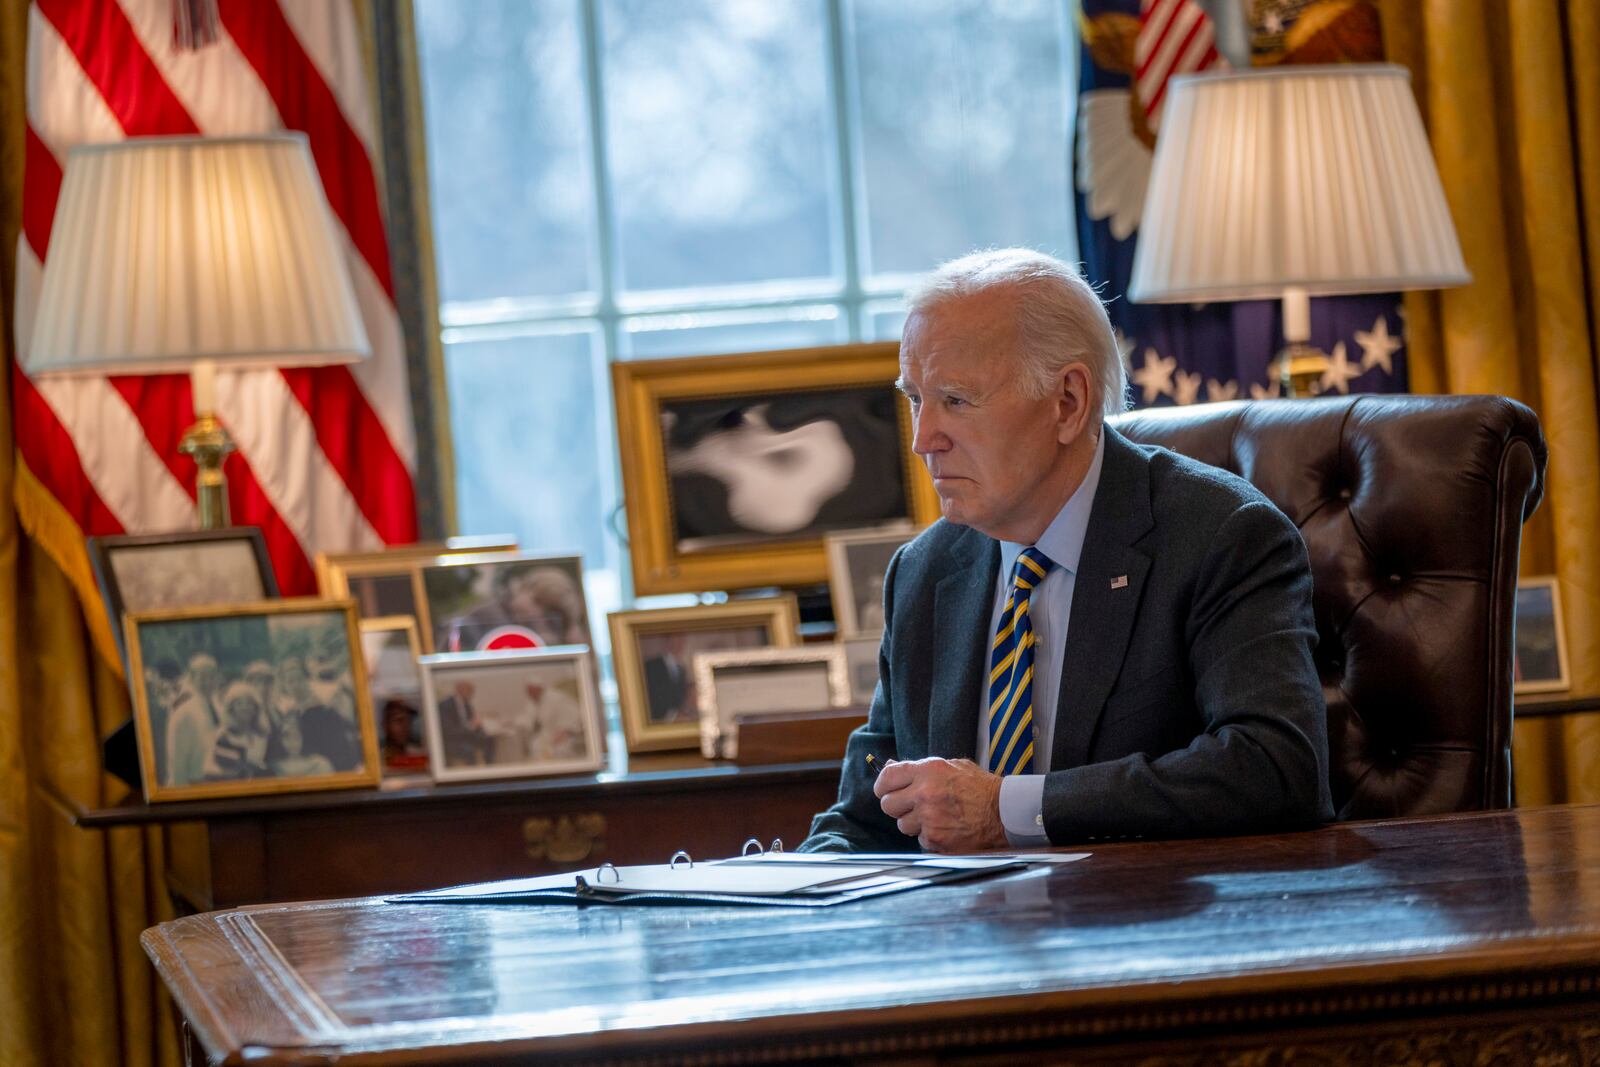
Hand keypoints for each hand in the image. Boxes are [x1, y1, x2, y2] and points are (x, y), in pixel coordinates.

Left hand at [874, 757, 1006, 852]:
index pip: (887, 777)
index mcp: (928, 771)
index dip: (882, 785)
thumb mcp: (952, 766)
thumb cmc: (980, 788)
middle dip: (897, 806)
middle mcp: (925, 794)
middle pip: (888, 805)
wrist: (1004, 811)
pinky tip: (946, 828)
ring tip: (936, 817)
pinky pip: (920, 840)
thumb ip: (920, 769)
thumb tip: (890, 769)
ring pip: (902, 825)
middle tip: (910, 806)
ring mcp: (929, 819)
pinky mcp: (936, 840)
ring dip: (914, 823)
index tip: (884, 790)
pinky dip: (930, 837)